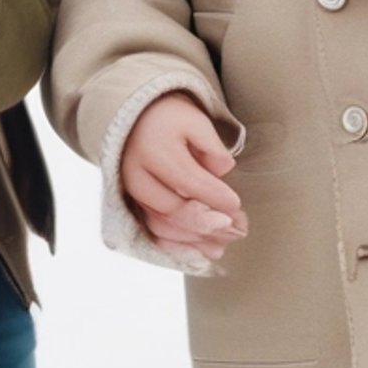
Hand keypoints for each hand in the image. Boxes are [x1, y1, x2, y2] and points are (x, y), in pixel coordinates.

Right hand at [120, 92, 245, 262]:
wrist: (134, 117)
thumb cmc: (169, 117)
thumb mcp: (194, 120)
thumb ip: (211, 145)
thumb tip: (224, 171)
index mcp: (153, 150)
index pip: (187, 180)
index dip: (214, 195)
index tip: (237, 204)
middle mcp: (136, 175)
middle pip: (173, 209)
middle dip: (207, 222)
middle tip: (237, 227)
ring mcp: (131, 194)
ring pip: (161, 226)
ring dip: (194, 239)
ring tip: (224, 243)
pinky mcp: (131, 205)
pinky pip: (152, 232)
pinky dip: (177, 246)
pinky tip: (201, 251)